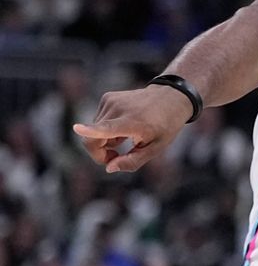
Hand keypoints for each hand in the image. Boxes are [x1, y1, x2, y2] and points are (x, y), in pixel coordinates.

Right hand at [73, 84, 192, 172]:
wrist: (171, 97)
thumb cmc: (165, 125)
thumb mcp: (156, 148)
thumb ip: (132, 161)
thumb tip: (109, 168)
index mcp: (133, 123)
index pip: (107, 128)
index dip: (90, 131)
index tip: (77, 128)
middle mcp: (119, 109)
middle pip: (92, 139)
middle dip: (100, 153)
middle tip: (117, 156)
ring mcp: (111, 101)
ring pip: (93, 131)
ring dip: (105, 140)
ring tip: (127, 136)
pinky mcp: (107, 97)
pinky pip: (98, 120)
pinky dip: (106, 128)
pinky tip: (124, 126)